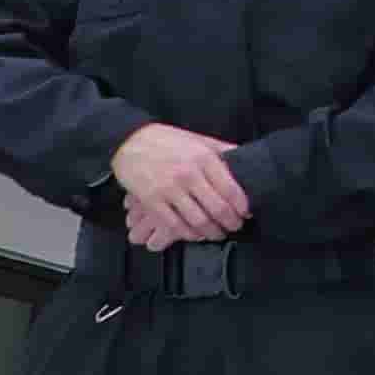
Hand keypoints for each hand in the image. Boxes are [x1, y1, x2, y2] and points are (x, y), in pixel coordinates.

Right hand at [110, 122, 246, 250]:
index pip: (231, 189)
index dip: (242, 207)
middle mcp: (188, 174)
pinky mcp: (151, 200)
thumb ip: (223, 150)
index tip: (245, 213)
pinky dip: (188, 234)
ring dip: (211, 232)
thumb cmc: (165, 140)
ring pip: (198, 220)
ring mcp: (169, 189)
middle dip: (230, 223)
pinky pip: (174, 224)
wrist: (128, 140)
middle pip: (217, 208)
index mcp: (204, 158)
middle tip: (234, 227)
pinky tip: (194, 234)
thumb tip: (244, 159)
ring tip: (217, 233)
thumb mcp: (199, 139)